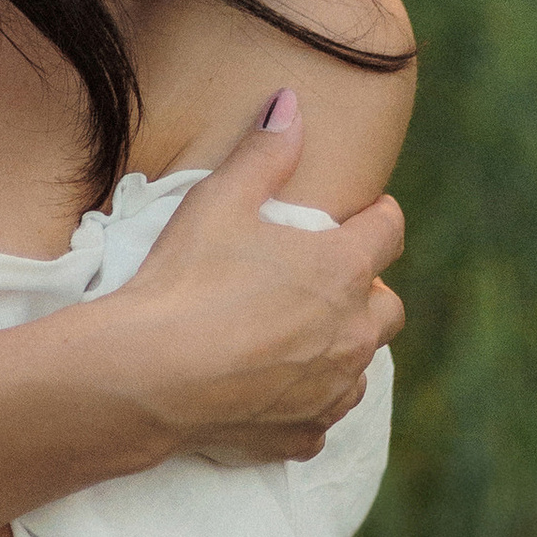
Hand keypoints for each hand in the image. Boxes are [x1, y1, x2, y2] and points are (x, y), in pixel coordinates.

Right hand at [108, 93, 403, 463]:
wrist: (148, 375)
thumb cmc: (186, 279)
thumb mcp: (220, 201)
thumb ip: (264, 152)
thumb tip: (290, 101)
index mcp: (342, 271)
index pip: (388, 231)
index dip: (378, 215)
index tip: (364, 212)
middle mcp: (353, 334)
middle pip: (388, 306)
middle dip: (366, 288)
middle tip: (325, 277)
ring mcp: (332, 391)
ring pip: (361, 364)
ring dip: (342, 345)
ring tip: (299, 333)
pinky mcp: (304, 434)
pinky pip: (324, 416)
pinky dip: (309, 399)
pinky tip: (275, 388)